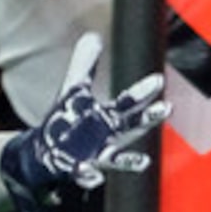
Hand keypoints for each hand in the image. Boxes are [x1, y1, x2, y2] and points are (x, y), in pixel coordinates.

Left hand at [0, 33, 167, 211]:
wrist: (44, 154)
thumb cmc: (66, 123)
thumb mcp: (73, 91)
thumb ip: (84, 66)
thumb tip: (93, 35)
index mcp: (108, 118)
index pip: (129, 103)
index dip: (143, 92)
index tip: (158, 80)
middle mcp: (107, 138)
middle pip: (132, 128)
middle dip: (148, 119)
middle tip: (167, 109)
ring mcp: (95, 157)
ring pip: (116, 160)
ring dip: (129, 161)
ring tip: (142, 163)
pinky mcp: (78, 171)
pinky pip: (86, 175)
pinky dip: (89, 176)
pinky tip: (91, 174)